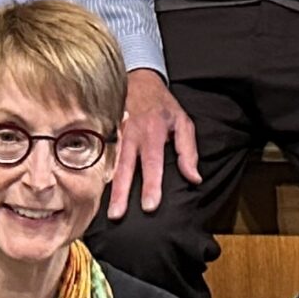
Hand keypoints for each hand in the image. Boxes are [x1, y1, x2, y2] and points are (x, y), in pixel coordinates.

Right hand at [108, 68, 199, 219]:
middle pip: (126, 169)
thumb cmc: (163, 106)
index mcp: (152, 133)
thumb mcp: (182, 122)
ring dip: (111, 191)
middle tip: (118, 215)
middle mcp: (132, 136)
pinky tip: (104, 198)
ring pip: (114, 167)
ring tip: (111, 213)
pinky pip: (108, 161)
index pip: (152, 163)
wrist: (139, 82)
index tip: (150, 206)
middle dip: (121, 193)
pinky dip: (106, 179)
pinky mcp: (110, 139)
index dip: (151, 184)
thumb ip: (187, 150)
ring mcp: (118, 138)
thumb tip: (194, 178)